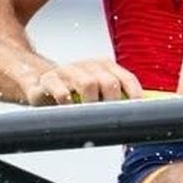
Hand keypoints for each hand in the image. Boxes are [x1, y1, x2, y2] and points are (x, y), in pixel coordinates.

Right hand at [24, 59, 142, 105]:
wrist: (39, 83)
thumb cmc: (74, 90)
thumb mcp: (97, 90)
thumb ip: (119, 98)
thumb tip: (143, 115)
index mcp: (104, 66)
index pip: (127, 79)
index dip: (135, 96)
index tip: (137, 113)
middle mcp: (88, 65)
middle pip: (109, 83)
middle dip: (112, 104)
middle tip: (109, 117)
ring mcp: (68, 71)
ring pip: (88, 84)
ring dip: (91, 103)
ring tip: (88, 113)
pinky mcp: (49, 80)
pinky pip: (62, 93)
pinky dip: (69, 104)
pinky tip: (69, 109)